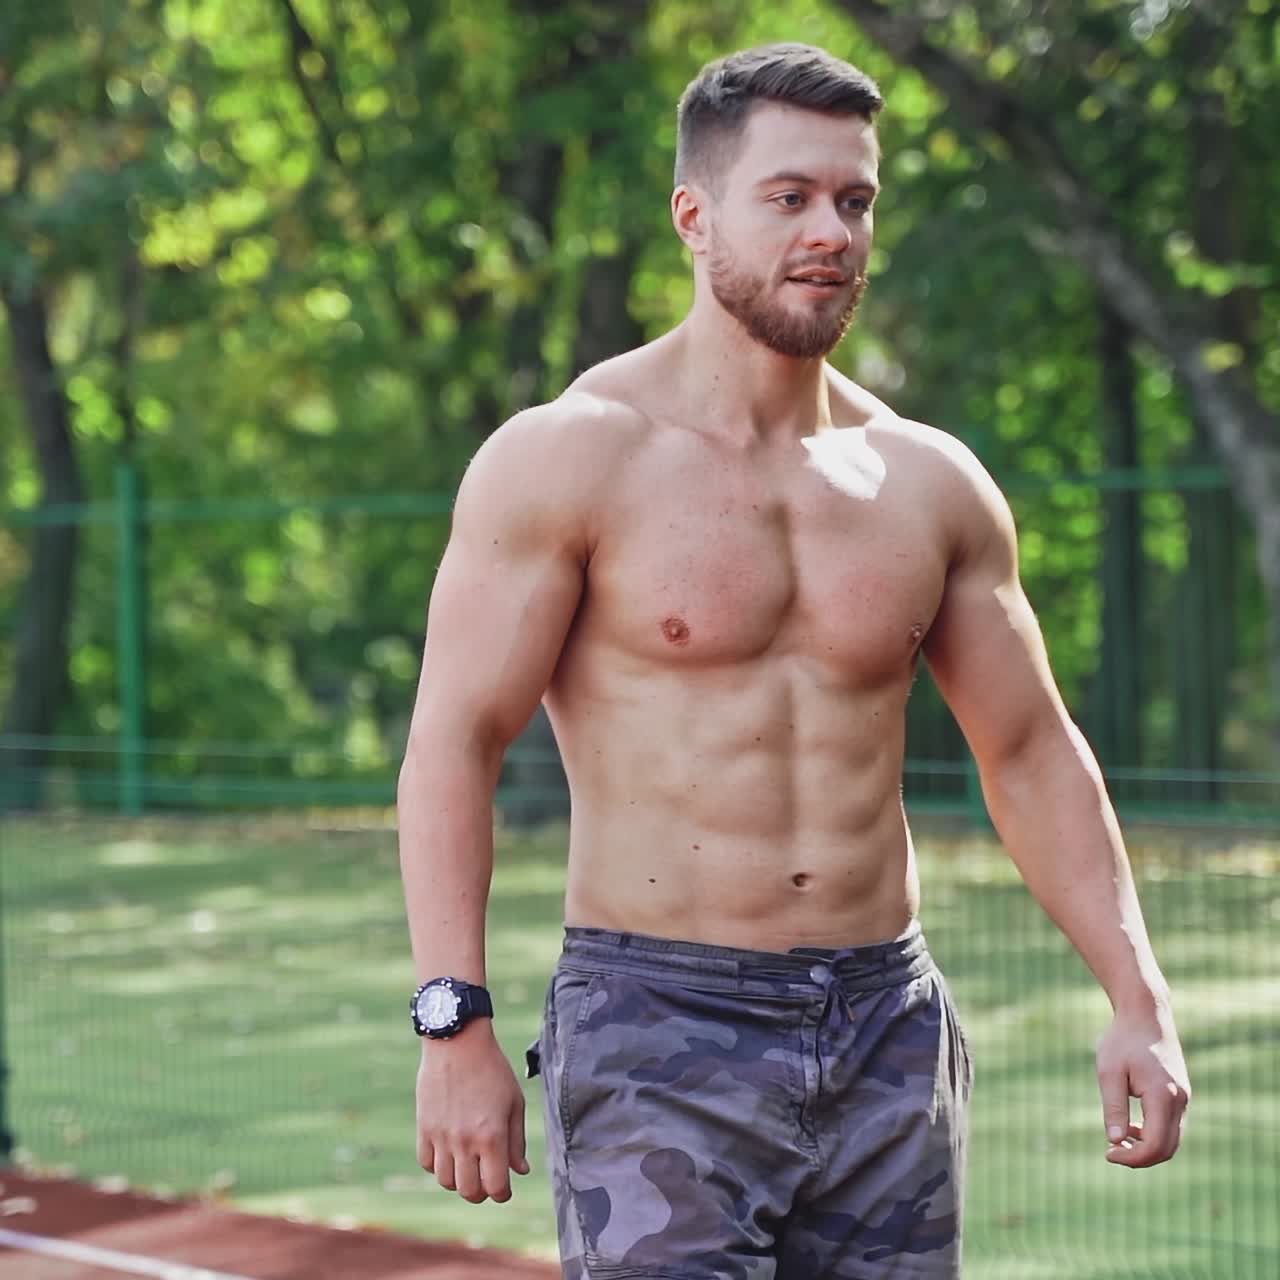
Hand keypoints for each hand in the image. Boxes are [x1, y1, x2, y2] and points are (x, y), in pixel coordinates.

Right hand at [416, 1023, 529, 1202]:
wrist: (458, 1042)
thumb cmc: (493, 1070)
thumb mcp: (514, 1102)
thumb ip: (517, 1141)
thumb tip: (520, 1171)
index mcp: (492, 1136)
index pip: (496, 1187)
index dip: (502, 1193)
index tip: (505, 1188)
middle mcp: (465, 1141)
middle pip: (468, 1191)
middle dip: (481, 1192)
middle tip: (486, 1180)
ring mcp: (441, 1136)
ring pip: (446, 1181)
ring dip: (459, 1179)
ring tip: (468, 1165)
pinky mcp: (423, 1127)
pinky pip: (426, 1163)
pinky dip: (437, 1165)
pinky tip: (448, 1152)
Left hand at [1096, 1006, 1189, 1167]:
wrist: (1146, 1014)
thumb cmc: (1122, 1040)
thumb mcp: (1109, 1072)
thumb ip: (1113, 1107)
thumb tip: (1115, 1141)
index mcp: (1163, 1096)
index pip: (1155, 1145)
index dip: (1132, 1158)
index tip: (1107, 1152)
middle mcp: (1180, 1100)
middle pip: (1168, 1149)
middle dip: (1140, 1158)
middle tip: (1111, 1152)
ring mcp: (1184, 1098)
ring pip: (1173, 1140)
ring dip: (1148, 1147)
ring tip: (1119, 1140)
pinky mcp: (1182, 1094)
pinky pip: (1173, 1126)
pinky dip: (1155, 1135)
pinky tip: (1132, 1127)